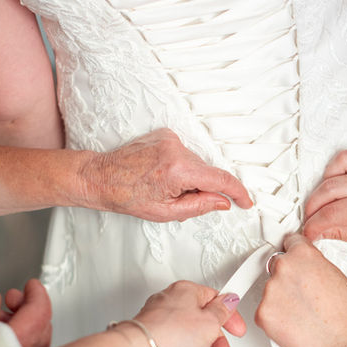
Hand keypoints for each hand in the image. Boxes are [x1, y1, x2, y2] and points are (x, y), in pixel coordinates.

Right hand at [0, 279, 52, 346]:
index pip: (40, 312)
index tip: (31, 286)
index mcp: (17, 343)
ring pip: (37, 339)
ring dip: (23, 323)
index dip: (37, 294)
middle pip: (41, 325)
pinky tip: (0, 337)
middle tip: (12, 298)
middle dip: (27, 307)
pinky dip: (21, 339)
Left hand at [78, 128, 252, 221]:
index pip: (220, 180)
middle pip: (207, 172)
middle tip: (179, 199)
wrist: (101, 177)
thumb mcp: (166, 212)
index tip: (245, 202)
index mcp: (178, 171)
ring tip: (164, 186)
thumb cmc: (127, 196)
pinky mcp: (165, 134)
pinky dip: (180, 166)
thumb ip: (199, 206)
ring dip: (189, 177)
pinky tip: (161, 173)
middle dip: (202, 188)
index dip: (237, 192)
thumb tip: (222, 202)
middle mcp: (176, 149)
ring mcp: (170, 139)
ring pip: (196, 163)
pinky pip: (185, 154)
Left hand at [130, 280, 246, 346]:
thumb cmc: (170, 331)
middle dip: (215, 344)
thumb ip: (223, 312)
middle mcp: (171, 307)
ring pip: (189, 344)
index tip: (236, 327)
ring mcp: (162, 328)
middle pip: (202, 326)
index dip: (228, 315)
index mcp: (185, 292)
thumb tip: (229, 301)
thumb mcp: (210, 321)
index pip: (213, 299)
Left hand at [256, 234, 346, 346]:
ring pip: (270, 292)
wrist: (345, 344)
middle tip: (303, 296)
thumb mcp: (335, 275)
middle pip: (276, 267)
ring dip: (281, 300)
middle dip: (286, 280)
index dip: (295, 256)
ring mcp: (270, 291)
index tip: (295, 263)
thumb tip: (304, 267)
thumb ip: (313, 264)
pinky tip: (294, 325)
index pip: (289, 243)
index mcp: (302, 254)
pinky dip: (275, 319)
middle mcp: (283, 268)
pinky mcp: (262, 314)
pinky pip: (264, 312)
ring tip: (303, 314)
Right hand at [302, 125, 346, 253]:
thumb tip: (319, 231)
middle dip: (315, 204)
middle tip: (312, 216)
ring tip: (330, 193)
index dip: (315, 224)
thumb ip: (344, 233)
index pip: (333, 213)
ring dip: (329, 176)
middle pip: (332, 186)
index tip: (308, 231)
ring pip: (344, 159)